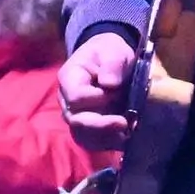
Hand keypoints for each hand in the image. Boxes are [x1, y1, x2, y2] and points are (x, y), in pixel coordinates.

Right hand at [60, 35, 137, 154]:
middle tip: (126, 124)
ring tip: (128, 132)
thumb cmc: (109, 54)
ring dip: (106, 137)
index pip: (77, 97)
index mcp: (69, 78)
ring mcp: (74, 116)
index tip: (117, 91)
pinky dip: (107, 143)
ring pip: (83, 136)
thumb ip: (112, 64)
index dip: (98, 98)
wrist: (108, 60)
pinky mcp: (85, 128)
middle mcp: (66, 101)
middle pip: (77, 121)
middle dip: (102, 125)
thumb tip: (110, 84)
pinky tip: (124, 138)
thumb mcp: (113, 50)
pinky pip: (91, 142)